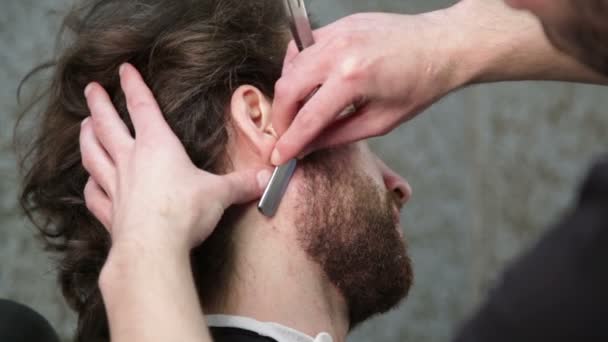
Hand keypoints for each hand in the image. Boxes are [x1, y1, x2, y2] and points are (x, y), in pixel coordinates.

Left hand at [80, 63, 270, 251]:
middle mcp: (131, 160)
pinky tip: (89, 184)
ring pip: (93, 155)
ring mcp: (116, 186)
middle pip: (107, 125)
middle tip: (89, 89)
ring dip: (87, 138)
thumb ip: (242, 183)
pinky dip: (90, 187)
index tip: (124, 69)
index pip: (142, 107)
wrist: (154, 248)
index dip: (133, 86)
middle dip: (98, 104)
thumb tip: (269, 178)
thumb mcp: (220, 194)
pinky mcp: (110, 212)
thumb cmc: (185, 212)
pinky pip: (94, 196)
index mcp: (157, 146)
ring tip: (83, 126)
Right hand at [271, 11, 463, 164]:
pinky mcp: (339, 25)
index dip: (289, 142)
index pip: (308, 117)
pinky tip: (310, 82)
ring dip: (289, 91)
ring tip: (300, 110)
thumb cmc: (420, 85)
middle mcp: (340, 51)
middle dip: (281, 117)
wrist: (443, 46)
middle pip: (288, 87)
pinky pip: (304, 46)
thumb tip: (308, 146)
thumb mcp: (381, 122)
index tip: (278, 156)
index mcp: (354, 78)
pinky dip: (299, 66)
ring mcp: (337, 33)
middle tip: (287, 135)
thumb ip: (338, 135)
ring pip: (291, 64)